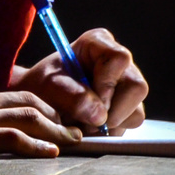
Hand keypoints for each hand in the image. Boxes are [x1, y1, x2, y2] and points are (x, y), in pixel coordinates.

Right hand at [0, 75, 80, 157]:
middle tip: (73, 128)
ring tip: (74, 141)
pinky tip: (51, 153)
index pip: (11, 95)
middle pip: (30, 101)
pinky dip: (37, 145)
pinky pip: (14, 138)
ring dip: (56, 130)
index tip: (50, 117)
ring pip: (29, 118)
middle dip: (55, 114)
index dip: (36, 106)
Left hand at [13, 28, 147, 133]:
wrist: (38, 103)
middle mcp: (118, 63)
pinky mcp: (127, 106)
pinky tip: (91, 127)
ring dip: (110, 124)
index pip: (119, 59)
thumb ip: (72, 97)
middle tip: (88, 122)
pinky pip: (131, 123)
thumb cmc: (42, 87)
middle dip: (113, 111)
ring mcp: (125, 85)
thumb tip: (100, 115)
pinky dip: (111, 131)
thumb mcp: (48, 87)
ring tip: (84, 124)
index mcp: (99, 44)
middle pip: (136, 87)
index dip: (108, 83)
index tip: (91, 101)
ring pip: (136, 110)